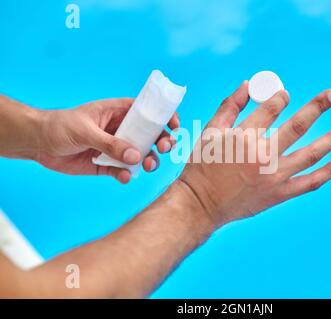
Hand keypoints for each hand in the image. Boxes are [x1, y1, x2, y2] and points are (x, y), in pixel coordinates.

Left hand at [36, 98, 178, 182]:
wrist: (38, 143)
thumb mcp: (86, 130)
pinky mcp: (106, 165)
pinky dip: (127, 174)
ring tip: (148, 165)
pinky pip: (123, 171)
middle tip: (164, 148)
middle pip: (150, 135)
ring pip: (141, 155)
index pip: (147, 111)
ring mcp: (115, 148)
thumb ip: (110, 143)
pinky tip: (124, 176)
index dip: (163, 116)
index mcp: (118, 112)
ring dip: (149, 160)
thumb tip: (135, 155)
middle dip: (162, 141)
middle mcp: (121, 130)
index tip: (174, 125)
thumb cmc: (60, 125)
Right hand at [178, 81, 330, 227]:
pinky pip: (310, 182)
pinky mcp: (280, 194)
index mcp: (244, 137)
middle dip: (317, 107)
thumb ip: (230, 105)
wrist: (202, 204)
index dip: (280, 98)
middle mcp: (263, 155)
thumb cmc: (203, 165)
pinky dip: (329, 172)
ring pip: (311, 154)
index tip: (285, 95)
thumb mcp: (210, 131)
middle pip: (298, 126)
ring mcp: (274, 177)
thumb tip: (247, 83)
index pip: (271, 109)